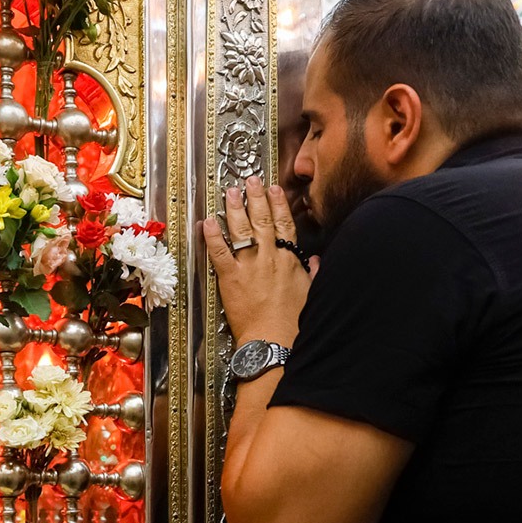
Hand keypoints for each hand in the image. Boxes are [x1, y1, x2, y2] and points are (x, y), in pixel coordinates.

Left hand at [201, 176, 320, 347]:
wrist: (276, 341)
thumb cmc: (294, 324)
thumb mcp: (311, 294)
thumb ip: (311, 273)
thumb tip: (314, 261)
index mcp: (290, 261)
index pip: (285, 225)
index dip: (279, 205)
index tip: (274, 190)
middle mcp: (270, 258)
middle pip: (263, 220)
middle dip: (256, 197)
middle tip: (251, 181)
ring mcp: (250, 266)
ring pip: (242, 230)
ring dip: (235, 208)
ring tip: (231, 192)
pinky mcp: (231, 279)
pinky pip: (219, 252)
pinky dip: (212, 236)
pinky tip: (207, 222)